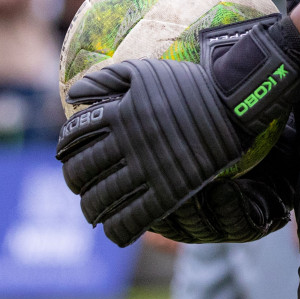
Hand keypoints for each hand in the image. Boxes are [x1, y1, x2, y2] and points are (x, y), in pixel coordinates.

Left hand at [56, 16, 299, 245]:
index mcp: (120, 113)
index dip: (65, 149)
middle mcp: (128, 143)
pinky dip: (116, 228)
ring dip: (90, 208)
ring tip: (94, 209)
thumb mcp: (145, 70)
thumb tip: (71, 95)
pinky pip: (130, 220)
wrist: (234, 103)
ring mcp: (148, 169)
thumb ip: (106, 79)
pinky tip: (116, 227)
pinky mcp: (169, 192)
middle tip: (79, 183)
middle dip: (74, 180)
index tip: (67, 155)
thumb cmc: (189, 84)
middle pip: (81, 172)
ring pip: (99, 200)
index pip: (74, 138)